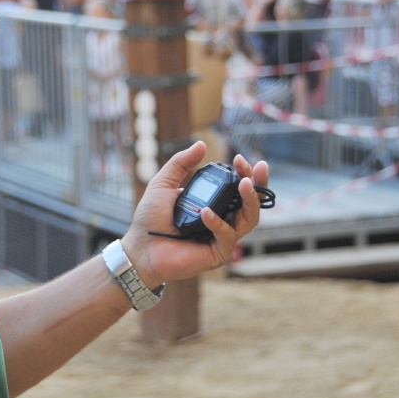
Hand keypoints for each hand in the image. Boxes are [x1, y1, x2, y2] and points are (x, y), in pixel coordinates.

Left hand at [121, 142, 267, 286]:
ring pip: (249, 220)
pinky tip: (206, 212)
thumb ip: (180, 163)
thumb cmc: (151, 218)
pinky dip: (218, 223)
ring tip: (243, 184)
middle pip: (252, 203)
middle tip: (258, 167)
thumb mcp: (163, 183)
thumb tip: (201, 144)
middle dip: (258, 183)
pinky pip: (227, 236)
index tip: (239, 158)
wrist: (140, 247)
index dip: (245, 172)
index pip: (238, 187)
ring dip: (250, 200)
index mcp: (214, 203)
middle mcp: (223, 219)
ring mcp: (222, 237)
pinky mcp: (217, 253)